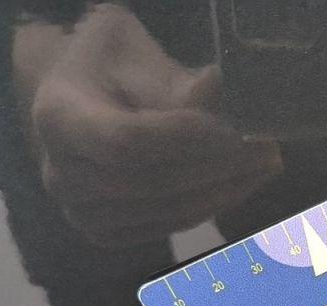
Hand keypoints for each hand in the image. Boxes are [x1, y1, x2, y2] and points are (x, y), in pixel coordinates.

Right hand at [13, 4, 282, 247]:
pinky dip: (210, 207)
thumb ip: (168, 79)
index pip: (127, 142)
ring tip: (265, 165)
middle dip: (219, 167)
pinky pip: (167, 226)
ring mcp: (80, 211)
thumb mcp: (133, 51)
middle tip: (269, 150)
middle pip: (151, 182)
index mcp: (57, 118)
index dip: (185, 140)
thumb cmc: (110, 65)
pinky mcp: (106, 233)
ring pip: (165, 210)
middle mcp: (61, 173)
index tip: (237, 132)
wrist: (82, 97)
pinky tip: (240, 185)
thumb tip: (211, 88)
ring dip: (225, 191)